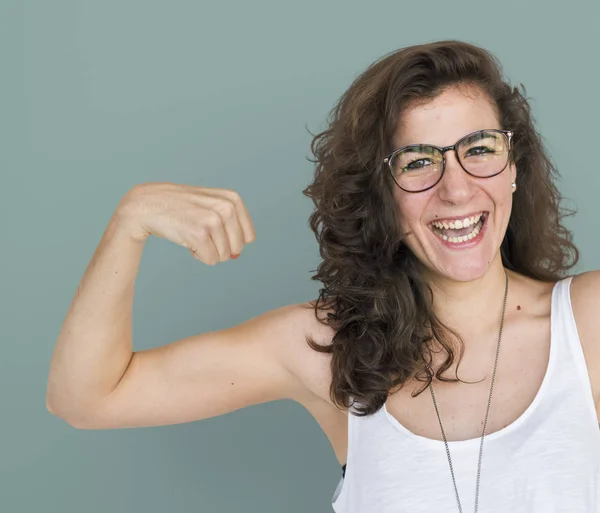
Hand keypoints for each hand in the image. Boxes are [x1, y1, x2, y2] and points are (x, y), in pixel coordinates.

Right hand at [117, 182, 255, 264]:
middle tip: (201, 232)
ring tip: (192, 232)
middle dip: (220, 247)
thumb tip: (236, 256)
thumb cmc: (182, 208)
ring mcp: (213, 220)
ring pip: (224, 256)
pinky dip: (198, 255)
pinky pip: (211, 259)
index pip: (248, 237)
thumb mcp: (211, 207)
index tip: (213, 229)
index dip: (230, 240)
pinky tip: (186, 238)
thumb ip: (230, 228)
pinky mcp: (199, 234)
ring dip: (207, 250)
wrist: (149, 204)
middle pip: (237, 248)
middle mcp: (226, 208)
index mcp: (233, 199)